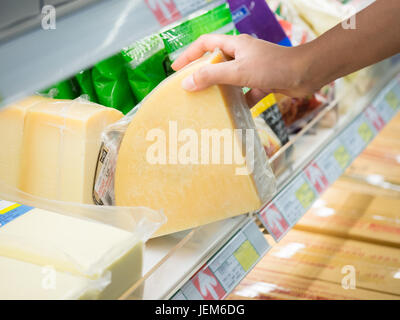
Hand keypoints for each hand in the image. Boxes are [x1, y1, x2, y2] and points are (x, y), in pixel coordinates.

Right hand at [171, 34, 313, 106]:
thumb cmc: (273, 66)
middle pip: (216, 62)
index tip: (175, 69)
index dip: (188, 55)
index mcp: (235, 45)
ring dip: (220, 90)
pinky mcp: (263, 81)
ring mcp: (253, 68)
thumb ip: (212, 76)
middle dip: (203, 74)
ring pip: (231, 79)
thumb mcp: (238, 71)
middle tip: (190, 88)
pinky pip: (246, 92)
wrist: (307, 74)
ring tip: (208, 102)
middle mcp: (243, 54)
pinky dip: (240, 102)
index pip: (205, 44)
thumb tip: (187, 83)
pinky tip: (235, 114)